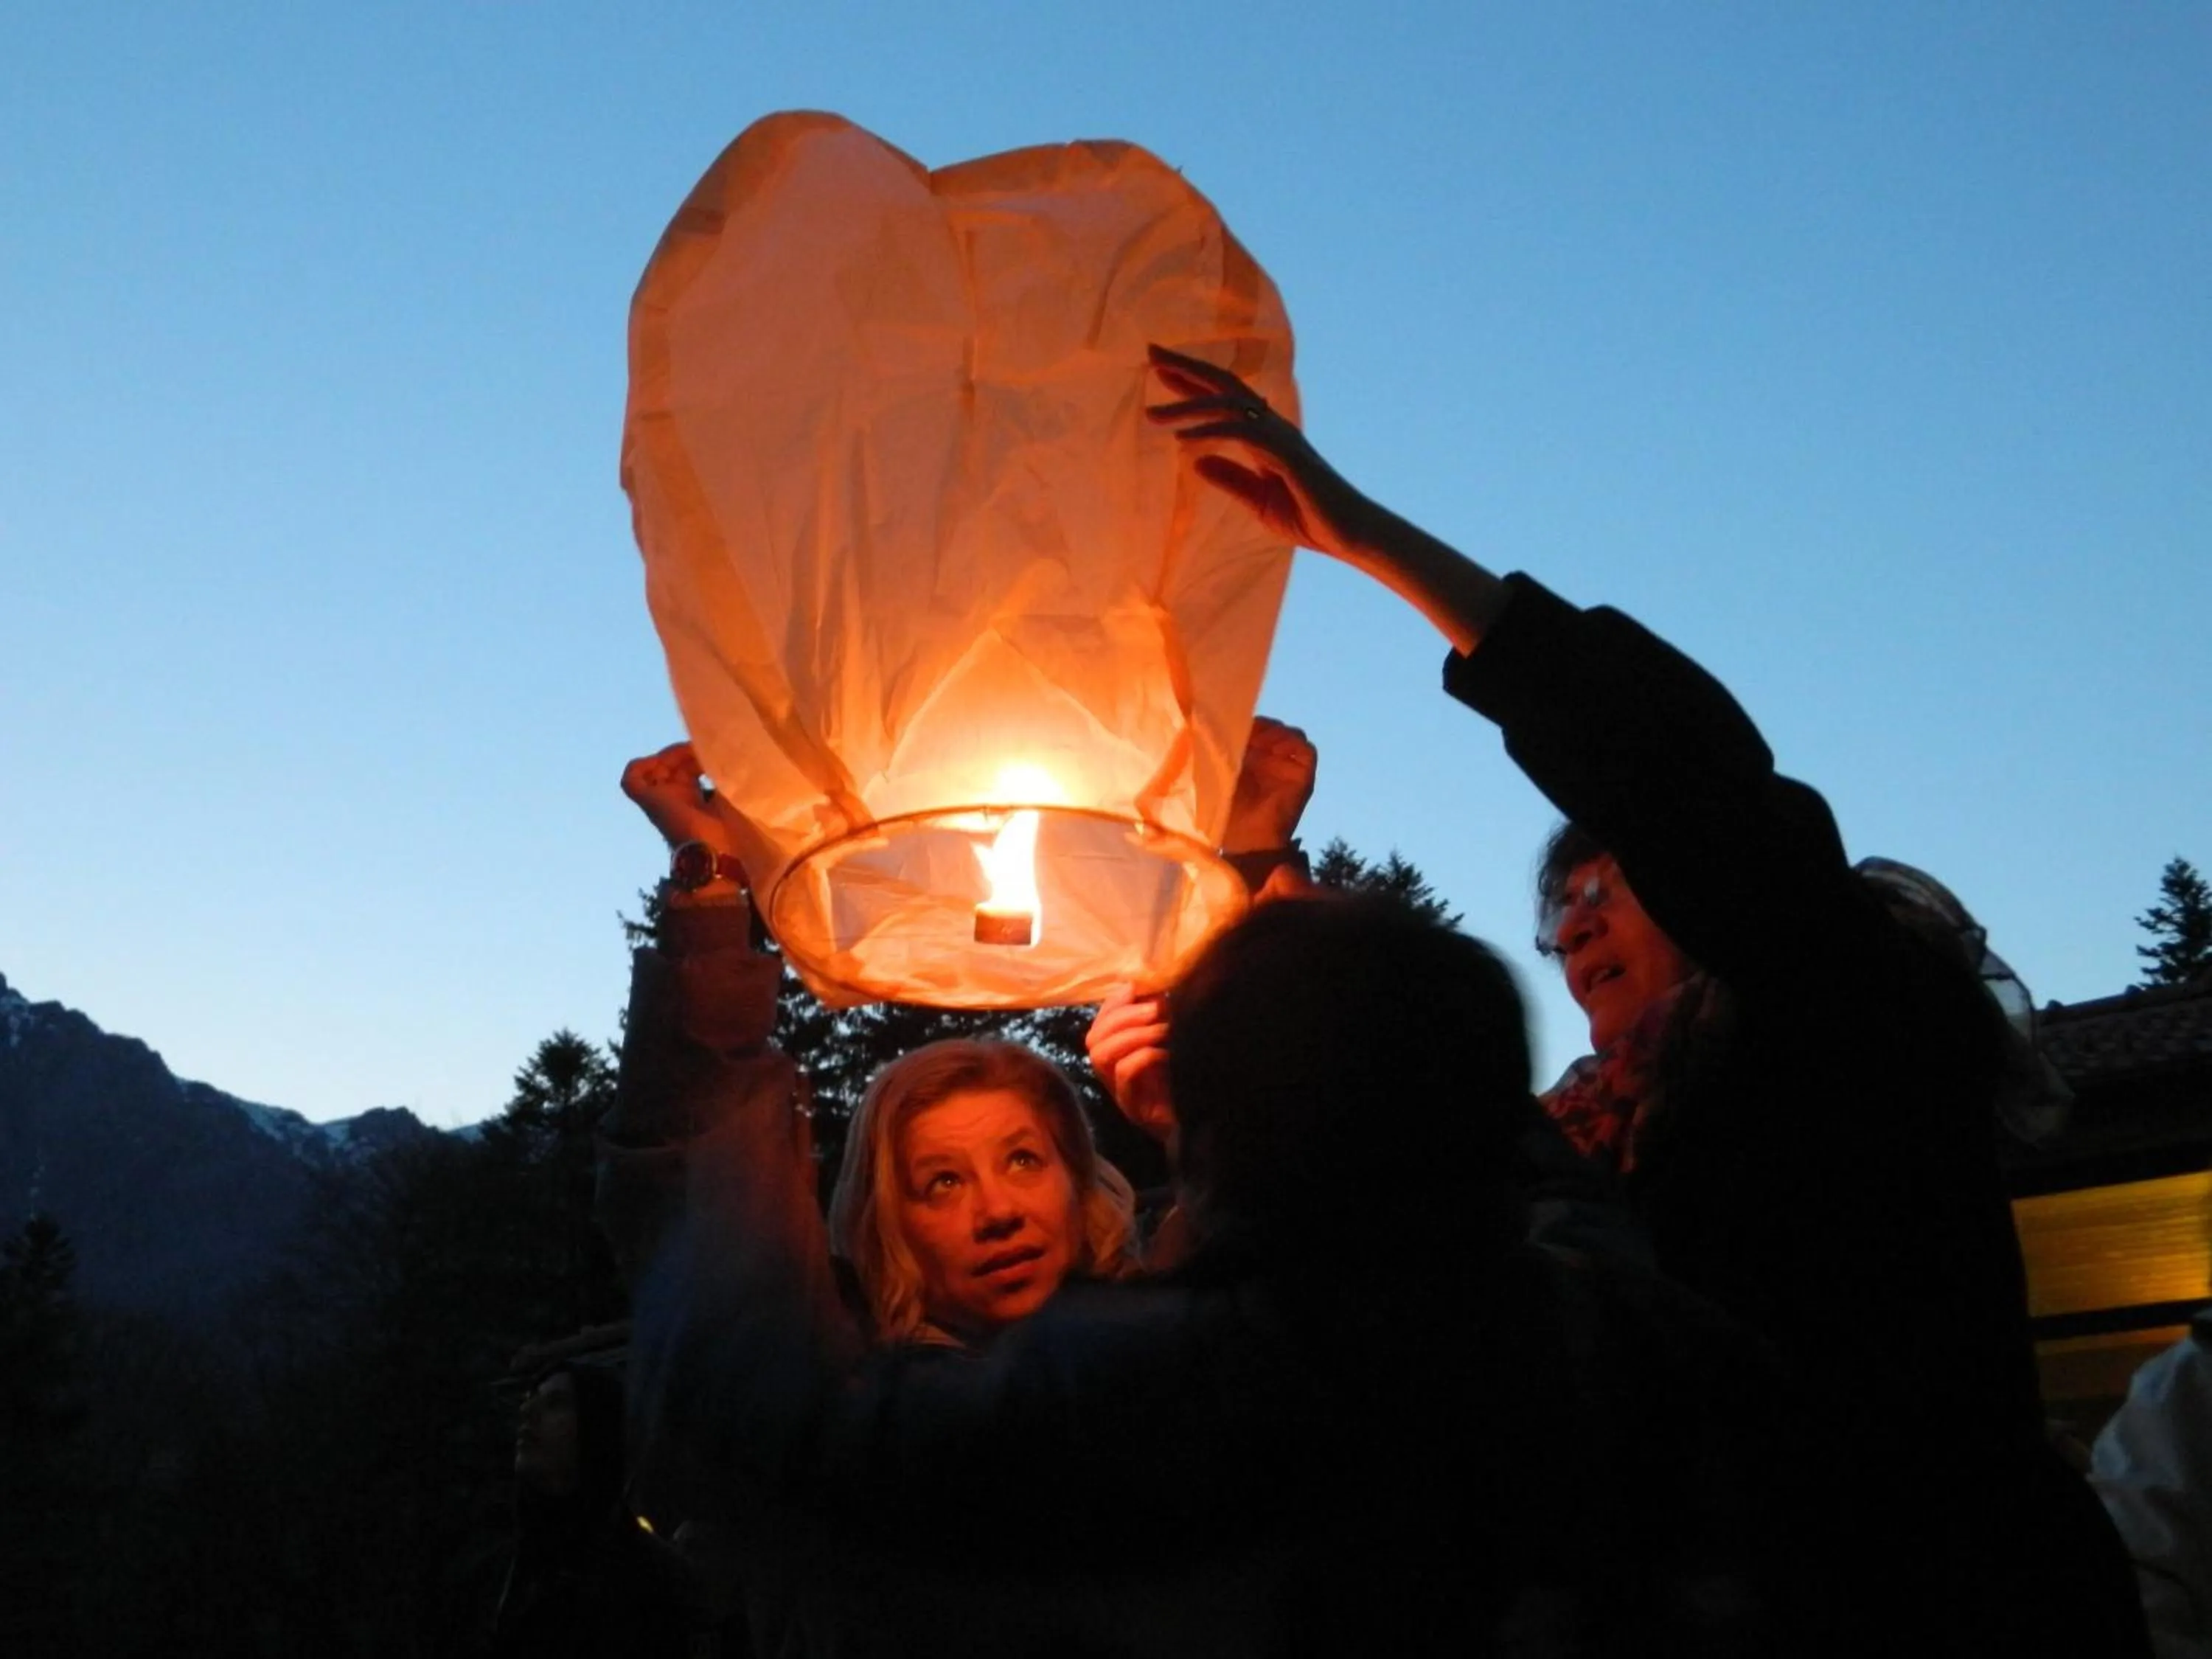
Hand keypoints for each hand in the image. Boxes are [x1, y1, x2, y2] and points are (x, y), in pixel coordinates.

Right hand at [621, 741, 750, 859]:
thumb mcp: (731, 796)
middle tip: (704, 750)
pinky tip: (666, 762)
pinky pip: (631, 780)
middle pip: (673, 766)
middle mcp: (676, 800)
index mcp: (697, 801)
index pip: (690, 769)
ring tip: (690, 752)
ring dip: (671, 755)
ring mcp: (660, 801)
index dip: (700, 756)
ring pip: (655, 768)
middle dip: (688, 752)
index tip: (716, 753)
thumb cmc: (729, 829)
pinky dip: (642, 765)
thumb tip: (727, 755)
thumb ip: (725, 776)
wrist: (714, 852)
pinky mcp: (647, 803)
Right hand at [1085, 987, 1175, 1144]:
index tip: (1140, 988)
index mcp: (1119, 1056)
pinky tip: (1167, 1053)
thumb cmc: (1189, 1081)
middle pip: (1093, 1038)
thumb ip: (1160, 1017)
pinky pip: (1125, 1075)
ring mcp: (1120, 1093)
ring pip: (1100, 1054)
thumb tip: (1157, 984)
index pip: (1099, 1023)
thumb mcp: (1172, 1042)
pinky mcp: (1135, 1109)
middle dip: (1124, 1016)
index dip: (1115, 1002)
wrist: (1206, 1123)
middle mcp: (1112, 1075)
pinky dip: (1144, 1055)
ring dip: (1133, 1033)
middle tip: (1157, 1008)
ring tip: (1163, 1028)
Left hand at [1146, 344, 1379, 561]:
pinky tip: (1182, 439)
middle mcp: (1272, 427)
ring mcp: (1280, 437)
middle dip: (1187, 368)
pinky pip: (1241, 433)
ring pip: (1228, 406)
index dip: (1192, 382)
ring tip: (1152, 415)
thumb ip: (1231, 479)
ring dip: (1188, 405)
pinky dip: (1210, 432)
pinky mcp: (1285, 453)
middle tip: (1150, 353)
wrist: (1349, 535)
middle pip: (1225, 385)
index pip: (1223, 399)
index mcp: (1265, 436)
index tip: (1159, 370)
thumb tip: (1195, 462)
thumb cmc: (1311, 519)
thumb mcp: (1258, 500)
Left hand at [1221, 716, 1316, 854]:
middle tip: (1245, 728)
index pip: (1254, 729)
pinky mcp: (1303, 777)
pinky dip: (1293, 742)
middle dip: (1261, 724)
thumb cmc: (1226, 815)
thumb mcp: (1215, 778)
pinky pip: (1307, 750)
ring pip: (1291, 734)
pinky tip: (1274, 747)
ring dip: (1275, 731)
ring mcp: (1288, 768)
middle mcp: (1270, 761)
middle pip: (1273, 728)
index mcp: (1249, 760)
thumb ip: (1216, 755)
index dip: (1246, 723)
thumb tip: (1205, 726)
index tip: (1230, 722)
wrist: (1247, 842)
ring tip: (1258, 738)